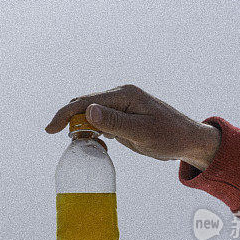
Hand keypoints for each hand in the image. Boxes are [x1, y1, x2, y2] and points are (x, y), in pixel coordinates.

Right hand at [45, 84, 220, 170]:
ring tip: (78, 143)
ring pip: (91, 112)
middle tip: (55, 135)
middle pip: (84, 103)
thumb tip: (88, 110)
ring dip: (80, 126)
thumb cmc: (169, 137)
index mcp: (124, 95)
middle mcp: (120, 96)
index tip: (50, 130)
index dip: (65, 114)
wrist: (189, 140)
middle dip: (68, 118)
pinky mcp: (124, 116)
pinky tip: (95, 143)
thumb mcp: (142, 132)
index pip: (86, 101)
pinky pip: (100, 120)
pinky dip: (92, 130)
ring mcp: (122, 106)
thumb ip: (115, 122)